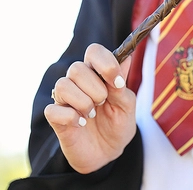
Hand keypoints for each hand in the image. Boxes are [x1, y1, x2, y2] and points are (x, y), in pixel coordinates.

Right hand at [44, 43, 136, 173]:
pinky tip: (81, 124)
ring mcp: (65, 99)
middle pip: (76, 68)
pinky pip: (53, 110)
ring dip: (83, 102)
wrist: (108, 153)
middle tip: (103, 102)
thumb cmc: (118, 124)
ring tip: (92, 114)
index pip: (93, 51)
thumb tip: (126, 58)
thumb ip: (122, 85)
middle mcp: (78, 82)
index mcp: (97, 73)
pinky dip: (70, 117)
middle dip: (96, 88)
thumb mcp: (127, 106)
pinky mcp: (56, 118)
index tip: (118, 82)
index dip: (105, 63)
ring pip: (63, 85)